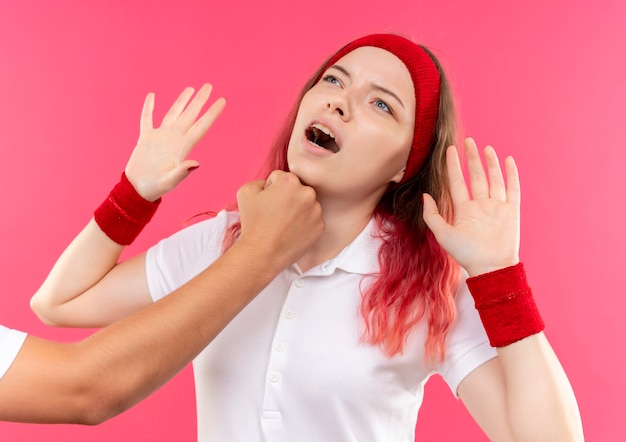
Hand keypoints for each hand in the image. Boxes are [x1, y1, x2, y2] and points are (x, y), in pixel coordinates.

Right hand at [125, 84, 225, 200]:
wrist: (138, 189)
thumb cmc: (155, 188)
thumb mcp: (169, 181)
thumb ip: (182, 172)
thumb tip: (196, 163)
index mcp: (182, 147)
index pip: (201, 126)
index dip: (212, 113)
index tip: (222, 100)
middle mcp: (174, 139)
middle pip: (190, 115)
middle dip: (200, 101)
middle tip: (209, 86)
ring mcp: (160, 137)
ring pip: (173, 113)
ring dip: (181, 101)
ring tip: (191, 89)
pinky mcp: (146, 138)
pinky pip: (147, 119)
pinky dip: (149, 107)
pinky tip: (152, 96)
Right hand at [236, 171, 323, 269]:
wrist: (262, 254)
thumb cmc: (253, 223)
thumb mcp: (245, 192)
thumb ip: (260, 181)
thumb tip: (270, 184)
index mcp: (290, 181)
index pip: (281, 177)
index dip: (271, 189)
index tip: (267, 203)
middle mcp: (308, 193)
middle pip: (296, 189)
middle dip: (287, 197)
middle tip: (275, 214)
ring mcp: (317, 211)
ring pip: (306, 204)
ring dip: (297, 210)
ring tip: (283, 224)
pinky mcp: (320, 227)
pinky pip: (312, 219)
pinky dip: (303, 223)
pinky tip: (291, 231)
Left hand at [422, 138, 519, 276]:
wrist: (491, 267)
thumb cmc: (466, 254)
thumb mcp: (443, 234)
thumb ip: (432, 215)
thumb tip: (425, 195)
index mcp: (464, 210)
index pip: (457, 183)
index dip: (453, 166)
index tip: (450, 150)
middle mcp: (480, 206)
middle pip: (475, 176)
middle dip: (471, 159)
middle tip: (468, 141)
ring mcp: (496, 207)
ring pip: (493, 179)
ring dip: (490, 163)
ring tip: (486, 148)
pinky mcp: (511, 211)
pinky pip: (512, 189)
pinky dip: (511, 174)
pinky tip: (507, 160)